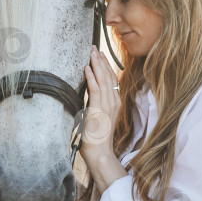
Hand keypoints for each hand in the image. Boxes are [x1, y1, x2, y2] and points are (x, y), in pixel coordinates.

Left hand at [81, 45, 126, 190]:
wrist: (100, 153)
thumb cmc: (97, 140)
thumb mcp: (97, 119)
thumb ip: (95, 106)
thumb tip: (87, 97)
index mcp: (114, 104)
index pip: (111, 80)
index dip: (106, 66)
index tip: (100, 55)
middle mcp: (114, 102)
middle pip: (108, 76)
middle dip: (101, 60)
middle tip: (95, 47)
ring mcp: (107, 105)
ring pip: (103, 79)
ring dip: (96, 64)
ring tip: (91, 52)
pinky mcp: (99, 109)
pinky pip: (95, 89)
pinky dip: (91, 77)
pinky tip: (87, 68)